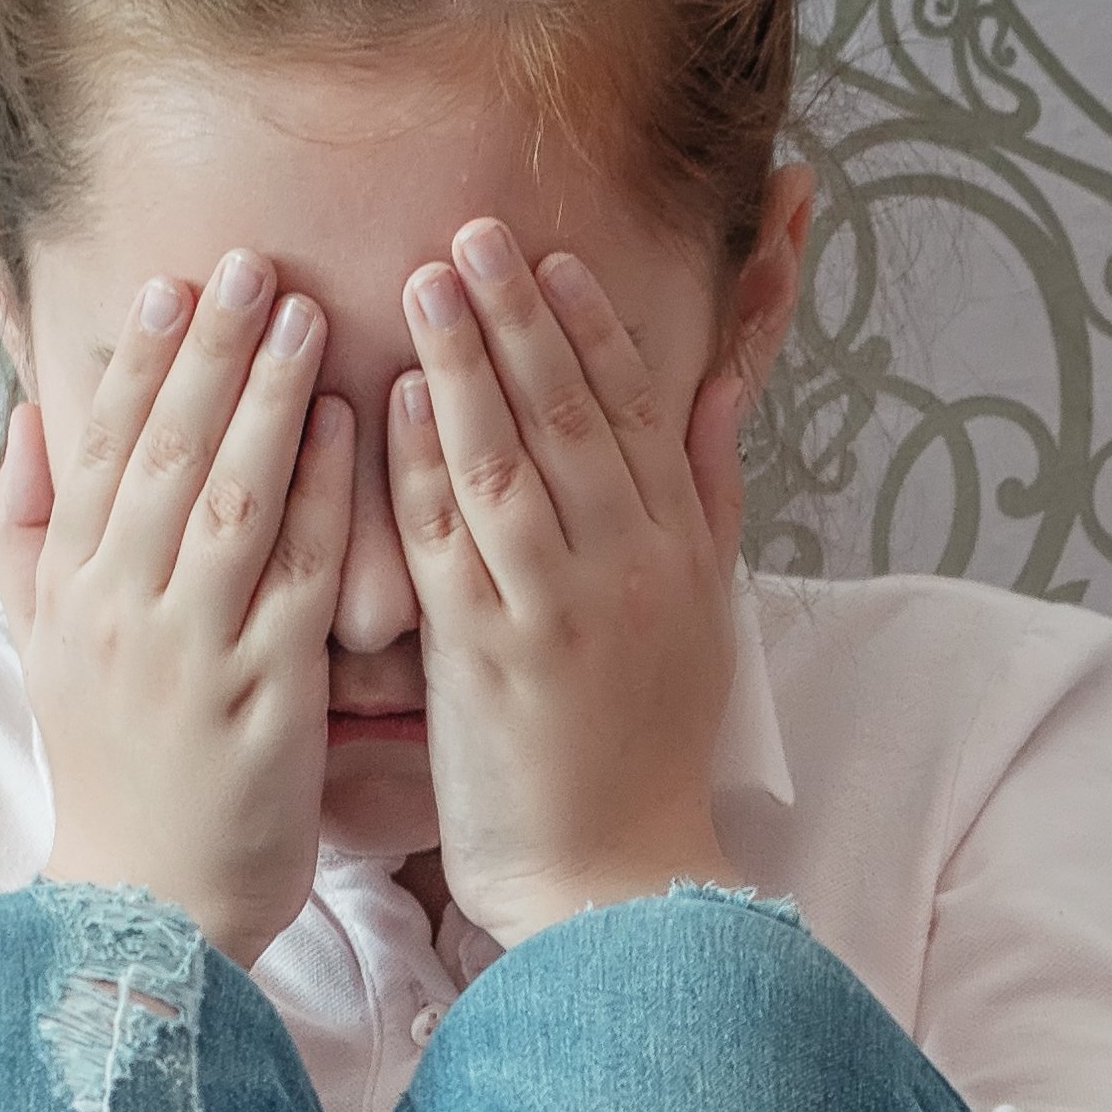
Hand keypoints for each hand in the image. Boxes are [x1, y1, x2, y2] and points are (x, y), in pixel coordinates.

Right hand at [0, 245, 357, 966]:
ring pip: (227, 495)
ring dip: (266, 397)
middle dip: (207, 351)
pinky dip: (320, 493)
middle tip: (248, 262)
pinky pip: (296, 573)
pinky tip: (347, 425)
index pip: (97, 450)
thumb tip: (30, 411)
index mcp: (69, 591)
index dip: (136, 363)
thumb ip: (25, 526)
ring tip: (303, 312)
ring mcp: (191, 648)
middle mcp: (120, 608)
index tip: (171, 285)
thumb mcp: (38, 646)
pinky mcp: (263, 692)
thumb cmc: (109, 770)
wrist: (144, 904)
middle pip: (162, 453)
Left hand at [383, 215, 749, 943]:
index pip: (637, 411)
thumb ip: (708, 497)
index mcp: (676, 553)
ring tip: (425, 280)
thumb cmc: (647, 755)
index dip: (591, 326)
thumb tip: (717, 392)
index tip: (550, 256)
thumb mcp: (705, 617)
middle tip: (472, 231)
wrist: (618, 881)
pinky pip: (450, 541)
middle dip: (519, 315)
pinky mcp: (489, 658)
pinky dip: (422, 462)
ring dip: (462, 362)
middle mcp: (625, 567)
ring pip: (507, 459)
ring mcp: (556, 609)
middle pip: (572, 414)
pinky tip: (394, 397)